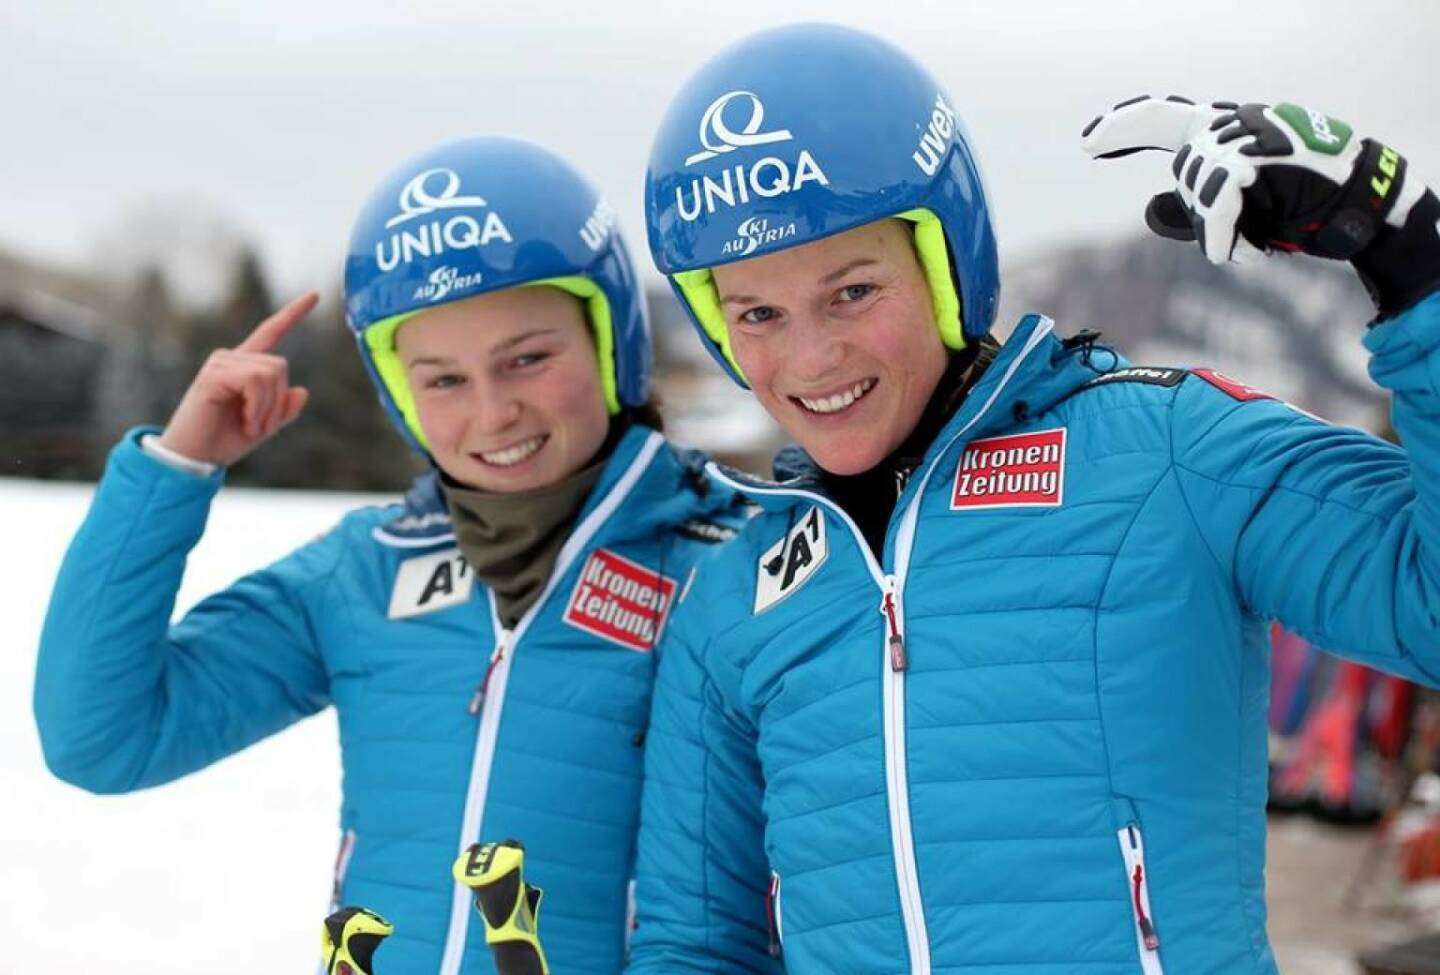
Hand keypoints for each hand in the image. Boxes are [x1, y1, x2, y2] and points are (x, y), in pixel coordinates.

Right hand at [157, 292, 316, 465]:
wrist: (196, 458)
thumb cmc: (224, 440)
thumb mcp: (264, 426)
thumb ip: (283, 410)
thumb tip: (303, 391)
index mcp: (245, 367)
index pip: (271, 332)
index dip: (293, 313)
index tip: (315, 295)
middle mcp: (232, 358)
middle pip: (281, 366)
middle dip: (279, 402)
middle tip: (261, 426)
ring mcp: (220, 363)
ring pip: (271, 374)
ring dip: (268, 408)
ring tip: (250, 425)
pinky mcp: (213, 374)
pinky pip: (255, 381)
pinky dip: (258, 407)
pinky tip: (246, 421)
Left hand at [1081, 95, 1439, 313]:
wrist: (1358, 208)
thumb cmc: (1297, 211)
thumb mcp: (1235, 214)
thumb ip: (1194, 209)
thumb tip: (1149, 207)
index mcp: (1225, 131)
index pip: (1165, 118)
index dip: (1126, 127)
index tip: (1086, 144)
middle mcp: (1236, 121)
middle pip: (1186, 168)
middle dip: (1204, 214)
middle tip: (1234, 242)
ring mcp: (1252, 129)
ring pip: (1201, 182)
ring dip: (1219, 227)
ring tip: (1250, 243)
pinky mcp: (1262, 148)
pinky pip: (1218, 195)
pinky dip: (1219, 232)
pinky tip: (1233, 254)